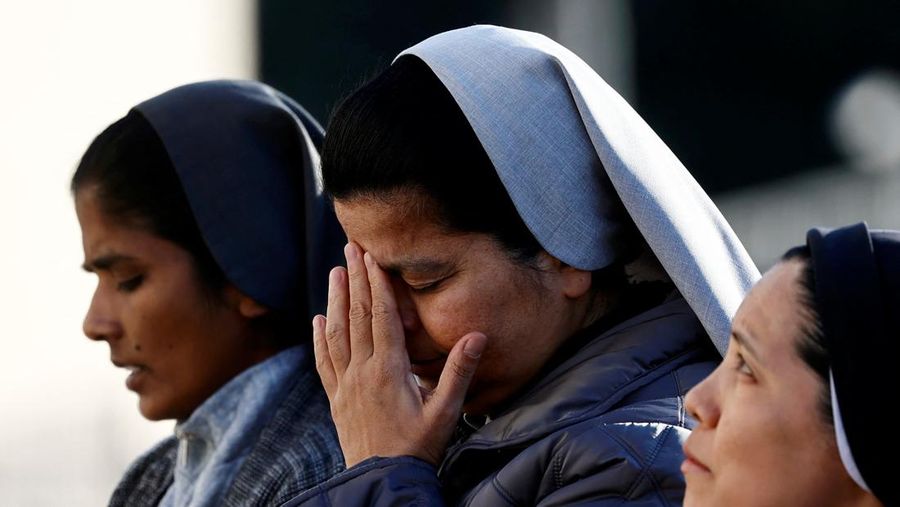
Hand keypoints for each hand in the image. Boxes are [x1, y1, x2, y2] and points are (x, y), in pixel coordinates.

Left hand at [313, 242, 485, 467]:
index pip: (381, 316)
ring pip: (337, 334)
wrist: (383, 481)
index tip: (372, 256)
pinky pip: (324, 362)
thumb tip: (477, 336)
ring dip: (335, 300)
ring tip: (335, 272)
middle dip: (355, 279)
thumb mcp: (446, 412)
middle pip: (357, 316)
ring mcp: (346, 385)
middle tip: (350, 247)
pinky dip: (320, 339)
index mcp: (389, 371)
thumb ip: (459, 372)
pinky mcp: (337, 399)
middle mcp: (363, 372)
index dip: (377, 284)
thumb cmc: (419, 448)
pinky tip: (318, 321)